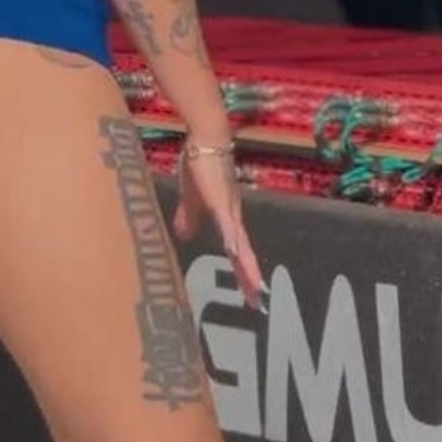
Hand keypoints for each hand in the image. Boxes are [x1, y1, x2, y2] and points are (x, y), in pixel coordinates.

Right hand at [172, 145, 266, 311]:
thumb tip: (183, 235)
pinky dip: (232, 239)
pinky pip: (227, 223)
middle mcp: (233, 216)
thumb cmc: (201, 164)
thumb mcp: (191, 196)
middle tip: (257, 302)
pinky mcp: (220, 199)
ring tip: (254, 287)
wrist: (205, 139)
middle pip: (243, 253)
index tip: (250, 294)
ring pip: (240, 243)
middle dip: (249, 278)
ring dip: (246, 265)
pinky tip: (234, 253)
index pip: (237, 251)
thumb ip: (189, 215)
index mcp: (227, 217)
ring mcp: (228, 208)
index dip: (243, 272)